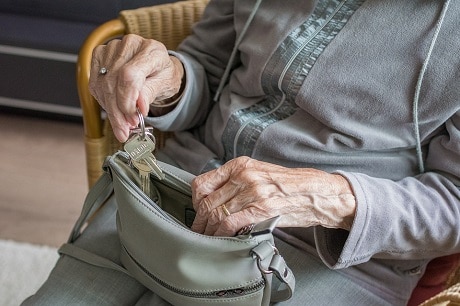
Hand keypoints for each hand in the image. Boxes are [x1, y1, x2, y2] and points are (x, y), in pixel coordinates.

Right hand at [89, 34, 183, 141]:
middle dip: (119, 111)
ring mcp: (112, 48)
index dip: (128, 100)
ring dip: (111, 110)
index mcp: (151, 49)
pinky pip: (96, 84)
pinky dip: (104, 102)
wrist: (156, 67)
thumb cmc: (162, 74)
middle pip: (114, 82)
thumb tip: (139, 107)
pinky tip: (115, 110)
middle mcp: (129, 44)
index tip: (133, 118)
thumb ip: (150, 93)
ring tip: (122, 124)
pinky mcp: (99, 56)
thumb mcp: (164, 85)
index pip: (130, 75)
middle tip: (126, 128)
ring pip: (103, 85)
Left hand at [191, 156, 355, 235]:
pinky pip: (229, 223)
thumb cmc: (288, 186)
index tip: (198, 212)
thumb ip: (235, 183)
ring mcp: (252, 192)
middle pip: (206, 202)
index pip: (202, 183)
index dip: (195, 202)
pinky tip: (220, 239)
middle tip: (198, 231)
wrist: (316, 192)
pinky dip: (220, 234)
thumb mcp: (258, 174)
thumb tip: (214, 200)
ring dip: (208, 231)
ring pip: (216, 214)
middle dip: (199, 221)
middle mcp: (243, 176)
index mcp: (240, 165)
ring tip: (207, 239)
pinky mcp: (261, 209)